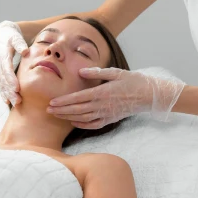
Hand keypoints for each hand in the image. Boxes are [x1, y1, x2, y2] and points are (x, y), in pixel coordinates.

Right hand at [0, 20, 28, 105]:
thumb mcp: (15, 37)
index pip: (6, 69)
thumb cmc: (10, 36)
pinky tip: (7, 101)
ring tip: (16, 103)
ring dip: (8, 94)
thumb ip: (19, 44)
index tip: (17, 87)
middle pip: (4, 80)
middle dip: (10, 91)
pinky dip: (3, 93)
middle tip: (18, 100)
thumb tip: (25, 51)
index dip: (11, 79)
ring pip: (1, 84)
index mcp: (2, 56)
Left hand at [47, 67, 185, 128]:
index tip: (52, 102)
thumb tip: (81, 72)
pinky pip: (94, 125)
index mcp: (102, 92)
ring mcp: (106, 114)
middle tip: (48, 110)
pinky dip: (82, 125)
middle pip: (77, 110)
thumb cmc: (133, 81)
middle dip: (61, 110)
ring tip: (57, 115)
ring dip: (68, 117)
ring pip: (83, 118)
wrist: (150, 95)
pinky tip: (74, 123)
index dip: (64, 101)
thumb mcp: (116, 72)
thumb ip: (97, 73)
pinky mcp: (111, 119)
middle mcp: (102, 105)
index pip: (78, 98)